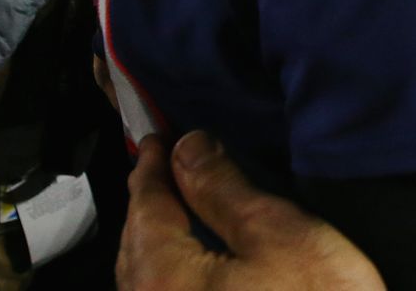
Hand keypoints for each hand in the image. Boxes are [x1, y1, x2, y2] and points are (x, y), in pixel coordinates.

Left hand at [117, 132, 381, 290]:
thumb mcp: (279, 234)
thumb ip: (223, 188)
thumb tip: (185, 147)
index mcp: (161, 280)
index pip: (146, 208)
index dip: (151, 168)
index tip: (155, 138)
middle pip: (136, 248)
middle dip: (148, 205)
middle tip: (161, 167)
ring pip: (145, 281)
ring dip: (157, 241)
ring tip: (176, 209)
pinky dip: (170, 273)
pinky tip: (194, 265)